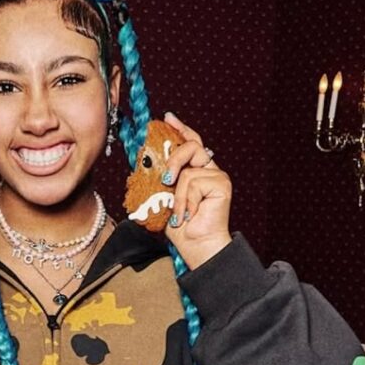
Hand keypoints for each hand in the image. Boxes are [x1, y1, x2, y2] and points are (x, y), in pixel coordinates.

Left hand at [161, 112, 232, 269]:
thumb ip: (159, 177)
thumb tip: (143, 160)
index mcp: (195, 169)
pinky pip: (193, 181)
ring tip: (177, 212)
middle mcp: (208, 169)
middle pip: (191, 145)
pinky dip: (184, 201)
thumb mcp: (162, 196)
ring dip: (176, 194)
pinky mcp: (221, 184)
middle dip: (173, 158)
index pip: (189, 141)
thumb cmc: (178, 225)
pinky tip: (188, 215)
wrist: (195, 246)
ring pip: (187, 169)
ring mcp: (217, 175)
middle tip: (165, 179)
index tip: (167, 118)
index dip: (179, 128)